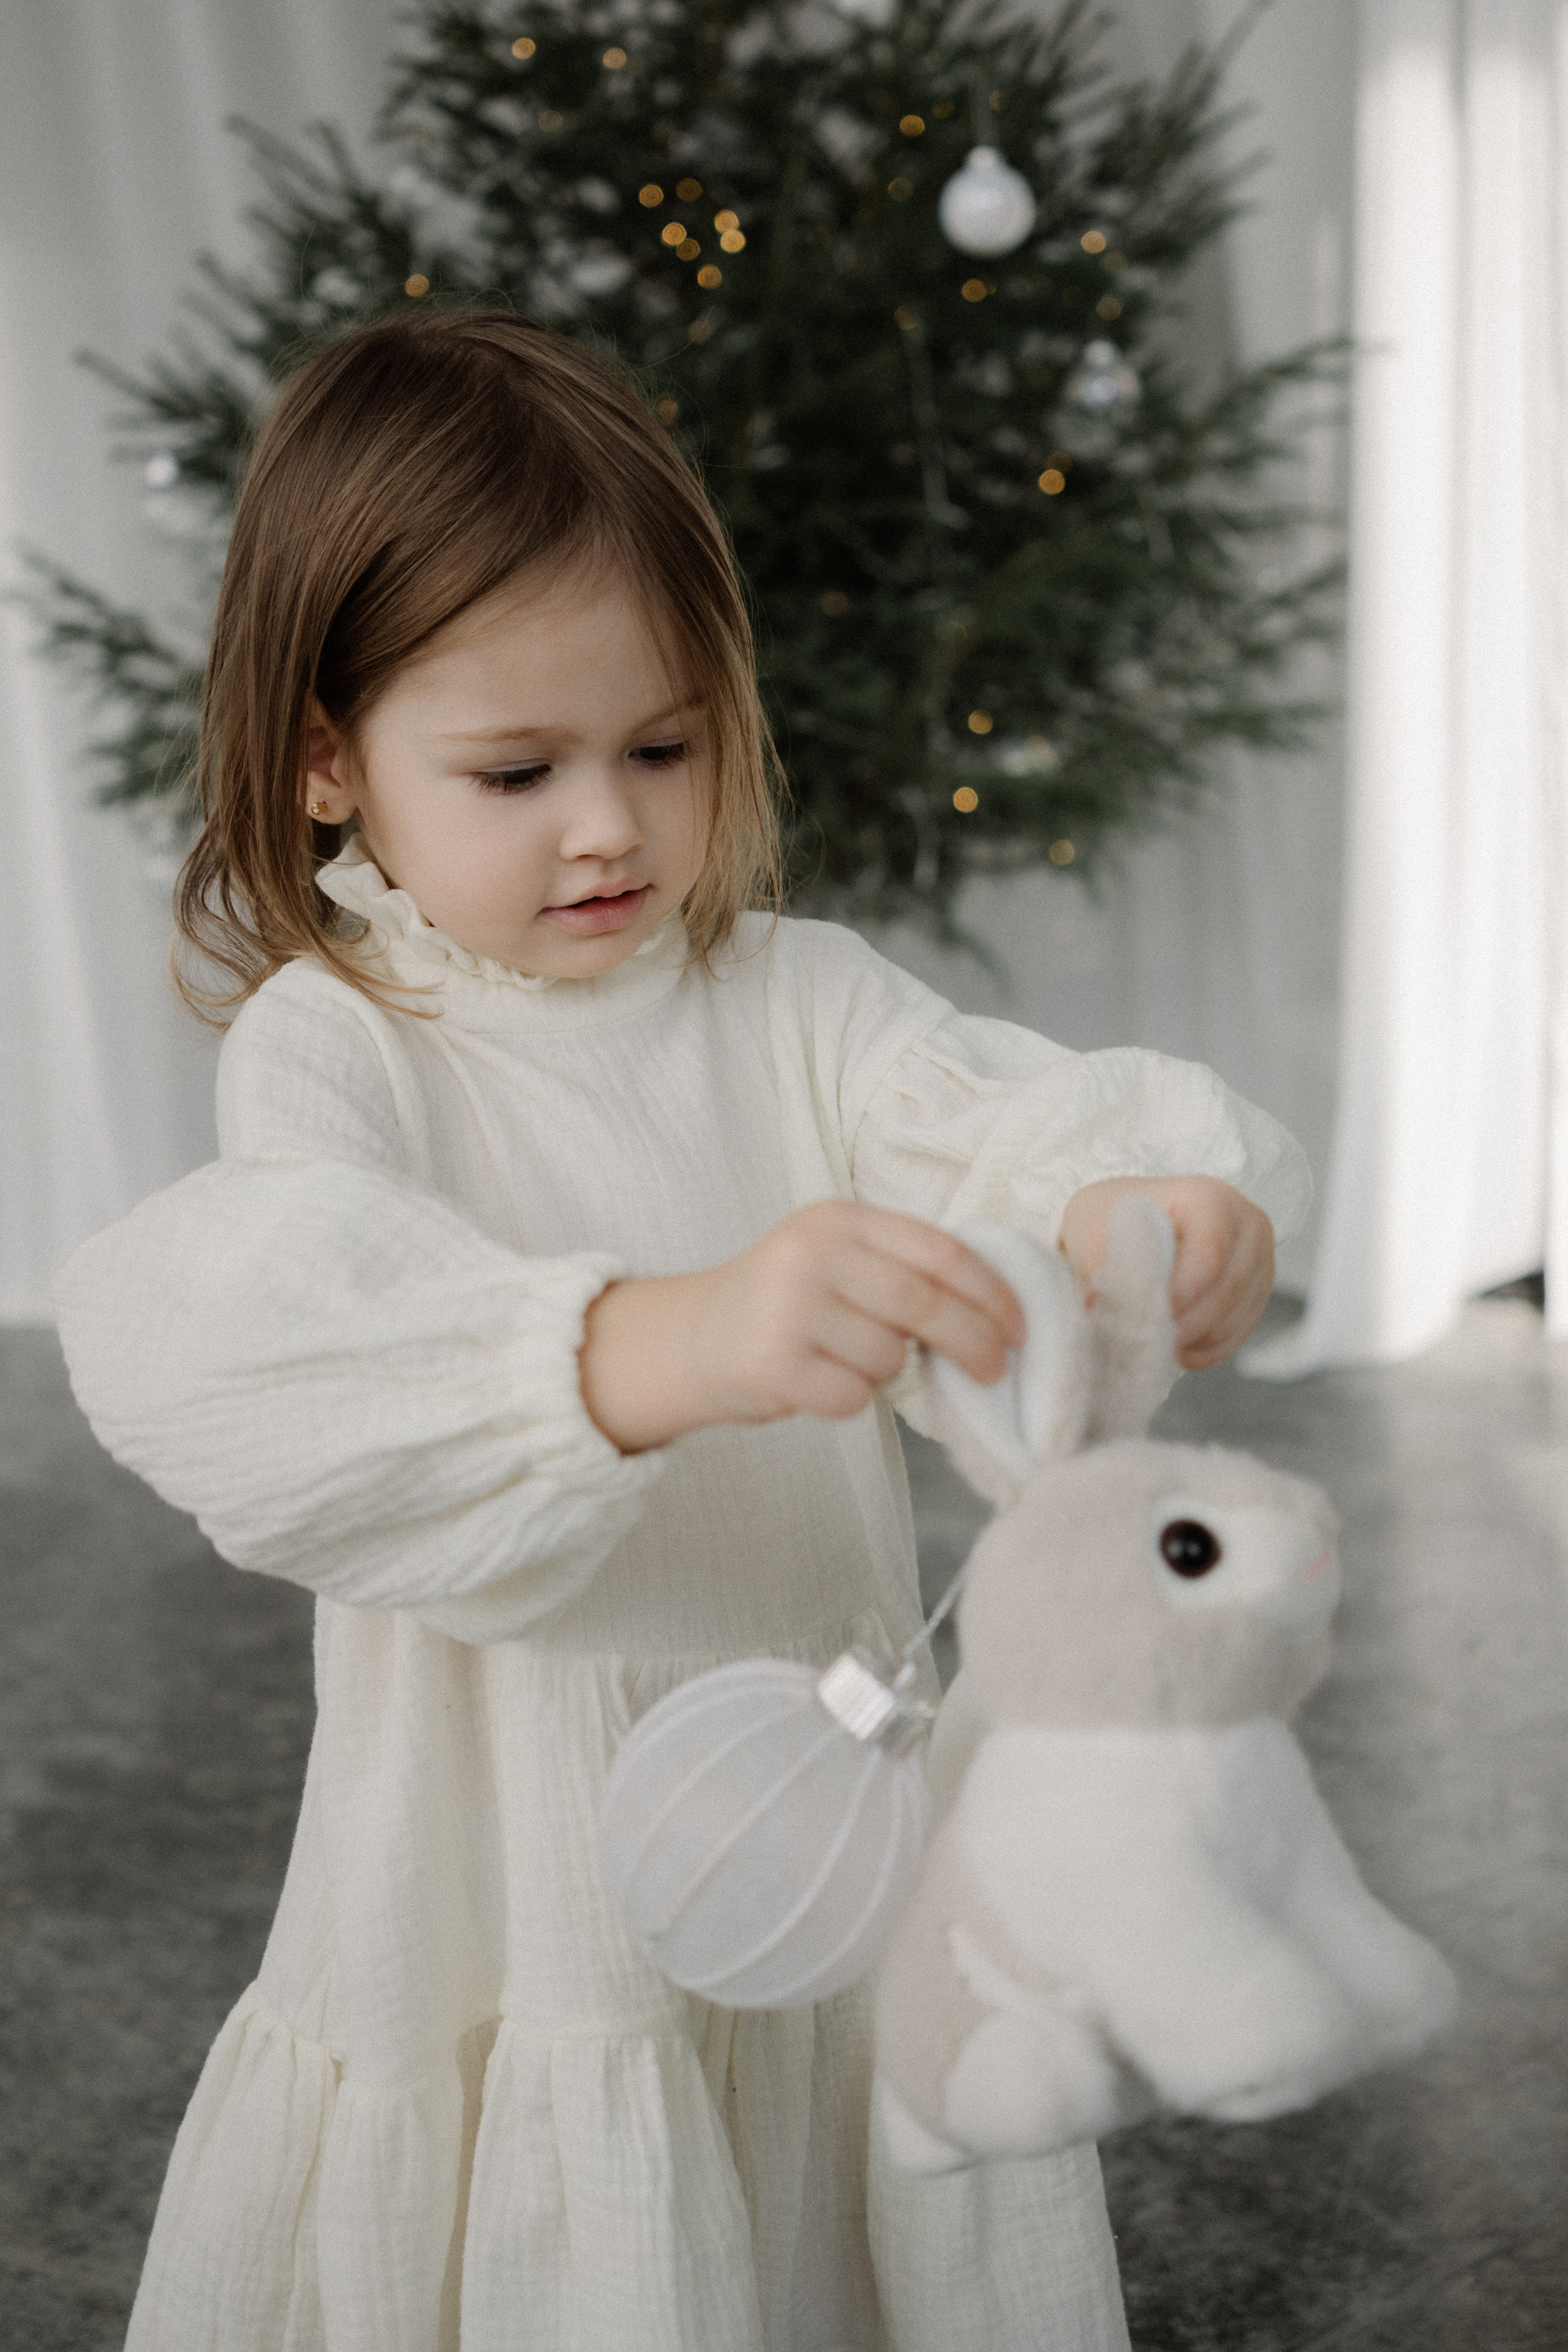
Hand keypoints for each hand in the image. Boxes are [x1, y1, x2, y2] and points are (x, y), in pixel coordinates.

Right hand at [580, 1201, 1025, 1452]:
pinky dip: (852, 1399)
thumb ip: (901, 1268)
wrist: (691, 1339)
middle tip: (997, 1369)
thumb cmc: (786, 1304)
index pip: (938, 1250)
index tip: (1021, 1326)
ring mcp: (787, 1307)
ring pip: (888, 1355)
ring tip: (853, 1360)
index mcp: (838, 1219)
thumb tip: (1000, 1311)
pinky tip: (822, 1382)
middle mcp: (810, 1253)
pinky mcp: (772, 1364)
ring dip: (890, 1371)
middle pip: (923, 1303)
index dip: (991, 1291)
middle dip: (974, 1341)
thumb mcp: (836, 1258)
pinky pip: (852, 1395)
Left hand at [1057, 1176, 1273, 1370]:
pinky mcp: (1257, 1293)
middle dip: (1183, 1324)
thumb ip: (1096, 1259)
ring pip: (1234, 1318)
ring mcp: (1259, 1261)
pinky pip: (1239, 1333)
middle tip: (1144, 1340)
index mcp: (1211, 1199)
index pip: (1208, 1256)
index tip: (1146, 1317)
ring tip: (1153, 1344)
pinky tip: (1175, 1350)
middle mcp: (1248, 1226)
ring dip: (1192, 1340)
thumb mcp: (1092, 1223)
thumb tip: (1093, 1304)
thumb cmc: (1116, 1218)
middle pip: (1225, 1291)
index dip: (1180, 1295)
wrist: (1137, 1221)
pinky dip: (1205, 1349)